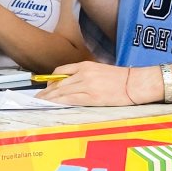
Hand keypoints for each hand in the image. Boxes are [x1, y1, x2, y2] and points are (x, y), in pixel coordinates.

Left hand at [38, 62, 161, 106]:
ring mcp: (86, 86)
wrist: (135, 83)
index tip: (47, 86)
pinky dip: (59, 102)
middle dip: (46, 91)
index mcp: (85, 65)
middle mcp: (83, 74)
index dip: (51, 80)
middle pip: (58, 83)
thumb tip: (71, 83)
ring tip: (41, 102)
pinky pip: (70, 100)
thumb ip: (85, 75)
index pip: (61, 71)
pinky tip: (52, 105)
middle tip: (37, 97)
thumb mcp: (100, 70)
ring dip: (49, 98)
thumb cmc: (121, 78)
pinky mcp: (91, 97)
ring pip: (62, 92)